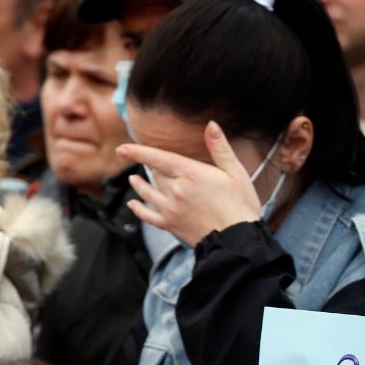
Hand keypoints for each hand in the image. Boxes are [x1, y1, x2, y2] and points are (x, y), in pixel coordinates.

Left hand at [120, 121, 263, 246]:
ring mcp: (171, 208)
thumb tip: (211, 125)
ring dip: (138, 185)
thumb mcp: (236, 173)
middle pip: (155, 174)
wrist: (237, 240)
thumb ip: (220, 148)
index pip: (157, 158)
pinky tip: (134, 205)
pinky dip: (138, 209)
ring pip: (147, 193)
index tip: (122, 148)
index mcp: (191, 174)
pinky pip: (148, 215)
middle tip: (147, 163)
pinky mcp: (170, 225)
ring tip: (133, 179)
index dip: (137, 151)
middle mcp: (176, 190)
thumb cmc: (241, 205)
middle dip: (150, 168)